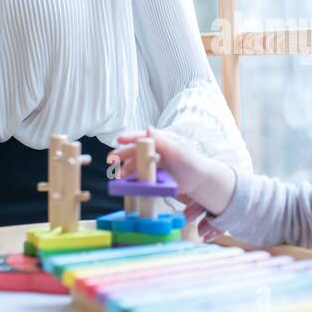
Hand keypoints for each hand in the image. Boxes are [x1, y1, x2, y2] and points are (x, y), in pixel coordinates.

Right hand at [106, 128, 235, 217]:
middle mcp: (155, 150)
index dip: (129, 137)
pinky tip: (126, 182)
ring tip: (119, 176)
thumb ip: (162, 141)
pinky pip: (139, 176)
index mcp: (161, 140)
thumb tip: (147, 129)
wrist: (199, 181)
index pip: (142, 136)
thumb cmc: (191, 161)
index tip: (119, 139)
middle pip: (134, 150)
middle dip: (122, 154)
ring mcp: (153, 163)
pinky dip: (131, 179)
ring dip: (125, 169)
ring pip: (135, 164)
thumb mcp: (177, 150)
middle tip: (112, 159)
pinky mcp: (153, 176)